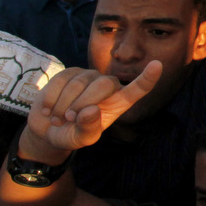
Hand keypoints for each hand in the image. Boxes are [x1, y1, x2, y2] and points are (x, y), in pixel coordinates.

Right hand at [22, 63, 161, 158]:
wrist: (48, 128)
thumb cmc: (72, 134)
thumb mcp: (81, 140)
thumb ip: (88, 129)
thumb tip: (91, 111)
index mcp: (118, 103)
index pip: (137, 89)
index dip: (147, 78)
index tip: (157, 65)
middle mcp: (107, 86)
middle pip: (102, 85)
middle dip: (82, 104)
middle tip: (69, 120)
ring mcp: (89, 76)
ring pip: (78, 84)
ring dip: (63, 105)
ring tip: (58, 119)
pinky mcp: (70, 72)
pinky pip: (61, 80)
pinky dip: (51, 99)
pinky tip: (48, 110)